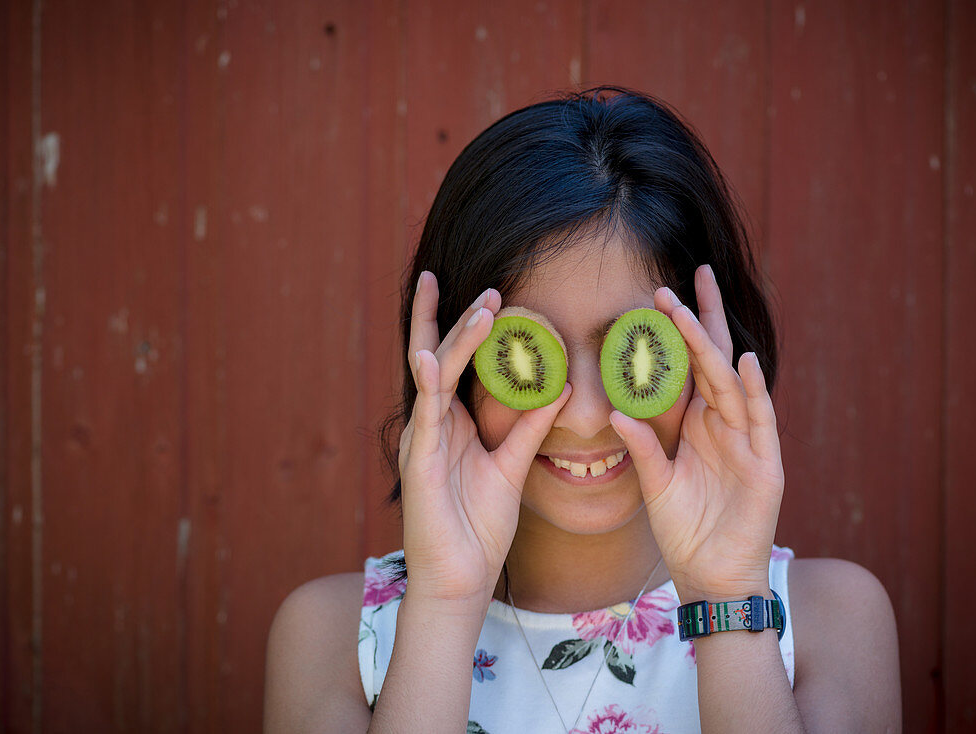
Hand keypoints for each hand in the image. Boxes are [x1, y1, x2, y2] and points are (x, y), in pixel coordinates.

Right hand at [398, 272, 571, 604]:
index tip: (488, 291)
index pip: (457, 362)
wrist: (459, 579)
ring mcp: (422, 440)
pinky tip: (427, 356)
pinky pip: (424, 417)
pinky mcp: (417, 464)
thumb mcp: (512, 467)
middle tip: (487, 285)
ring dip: (456, 340)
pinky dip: (426, 384)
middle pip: (440, 356)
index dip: (467, 326)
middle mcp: (432, 423)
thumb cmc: (479, 527)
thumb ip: (530, 428)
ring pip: (436, 376)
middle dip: (457, 318)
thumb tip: (558, 388)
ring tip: (481, 308)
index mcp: (452, 423)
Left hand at [610, 265, 783, 600]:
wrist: (712, 577)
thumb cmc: (686, 531)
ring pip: (731, 382)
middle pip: (713, 361)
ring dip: (715, 346)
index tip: (660, 293)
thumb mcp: (656, 485)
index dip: (678, 332)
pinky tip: (744, 362)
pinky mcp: (765, 466)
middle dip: (699, 321)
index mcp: (698, 425)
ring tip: (698, 307)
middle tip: (683, 277)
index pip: (688, 367)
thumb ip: (643, 448)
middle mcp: (724, 425)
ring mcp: (747, 442)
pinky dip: (754, 392)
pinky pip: (760, 422)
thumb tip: (617, 411)